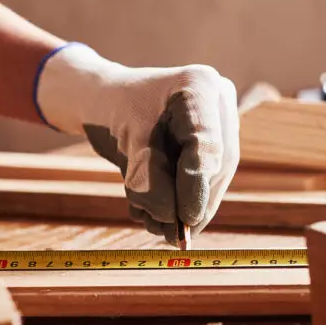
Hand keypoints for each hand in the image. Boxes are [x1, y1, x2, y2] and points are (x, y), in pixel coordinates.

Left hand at [34, 43, 238, 243]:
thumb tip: (175, 221)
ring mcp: (220, 124)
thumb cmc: (113, 113)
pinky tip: (158, 217)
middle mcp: (219, 103)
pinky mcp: (212, 146)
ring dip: (187, 209)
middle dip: (193, 205)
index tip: (184, 220)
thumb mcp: (128, 146)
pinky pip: (205, 180)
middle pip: (216, 165)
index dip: (196, 187)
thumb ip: (151, 183)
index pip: (205, 145)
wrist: (105, 102)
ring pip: (214, 178)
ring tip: (156, 227)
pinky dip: (182, 202)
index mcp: (200, 87)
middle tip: (172, 237)